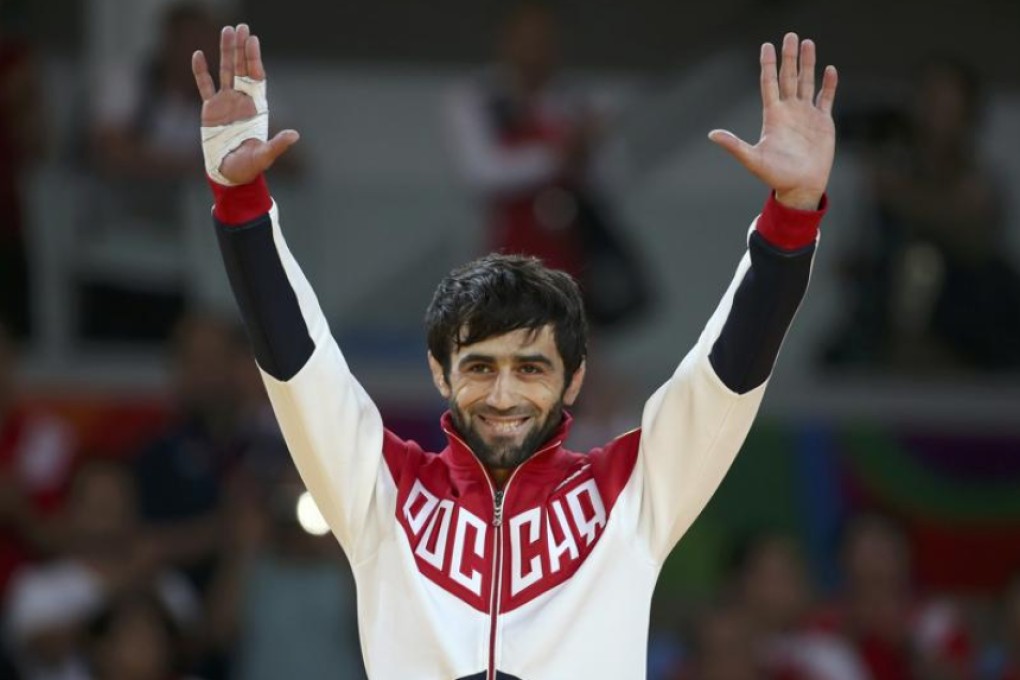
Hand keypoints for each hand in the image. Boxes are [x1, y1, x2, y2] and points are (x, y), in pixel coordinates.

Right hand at [192, 23, 298, 184]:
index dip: (254, 58)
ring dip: (225, 52)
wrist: (231, 173)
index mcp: (257, 107)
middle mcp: (242, 100)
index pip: (256, 77)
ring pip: (225, 71)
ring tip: (226, 30)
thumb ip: (278, 144)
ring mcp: (226, 102)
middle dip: (241, 48)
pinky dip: (200, 70)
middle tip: (241, 26)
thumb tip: (294, 135)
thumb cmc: (251, 166)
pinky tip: (198, 54)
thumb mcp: (266, 155)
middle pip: (241, 68)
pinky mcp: (210, 109)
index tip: (253, 40)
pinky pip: (204, 85)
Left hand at [709, 33, 837, 209]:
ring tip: (807, 43)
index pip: (769, 83)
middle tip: (790, 35)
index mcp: (772, 116)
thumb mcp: (753, 159)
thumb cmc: (775, 176)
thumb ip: (734, 145)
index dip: (768, 64)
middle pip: (789, 77)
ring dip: (808, 64)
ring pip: (807, 83)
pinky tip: (830, 70)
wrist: (800, 187)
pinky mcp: (823, 122)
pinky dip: (829, 85)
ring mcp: (806, 115)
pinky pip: (826, 98)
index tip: (767, 45)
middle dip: (789, 57)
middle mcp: (789, 111)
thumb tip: (711, 135)